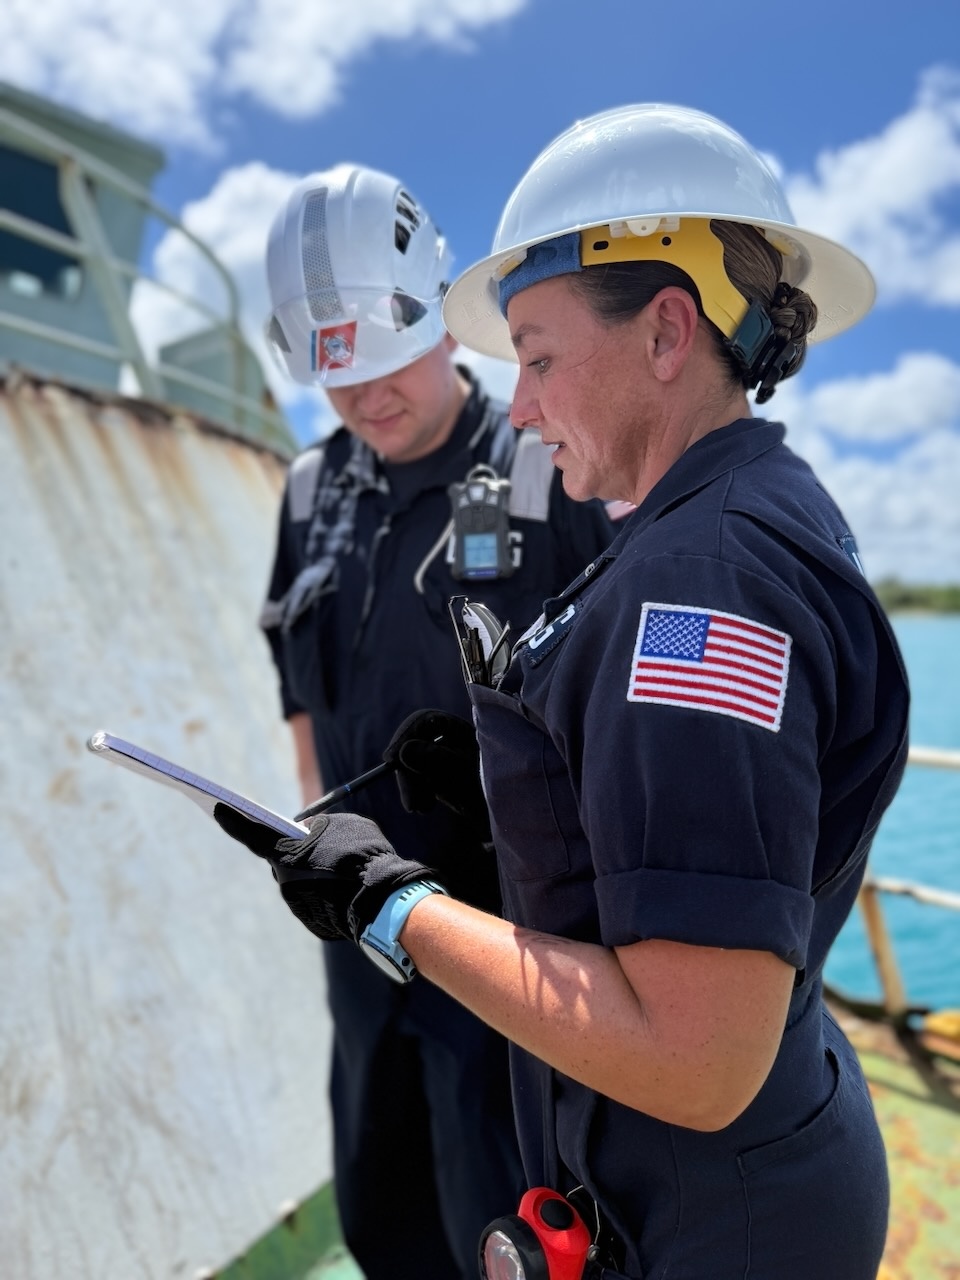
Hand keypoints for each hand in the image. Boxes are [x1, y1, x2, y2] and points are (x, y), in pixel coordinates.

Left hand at [213, 805, 434, 942]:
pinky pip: (316, 900)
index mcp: (284, 853)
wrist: (382, 902)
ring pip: (302, 881)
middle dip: (297, 852)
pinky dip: (328, 892)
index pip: (252, 833)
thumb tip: (308, 831)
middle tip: (323, 844)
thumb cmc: (361, 855)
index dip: (234, 820)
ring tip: (347, 868)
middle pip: (283, 860)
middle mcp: (284, 881)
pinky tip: (350, 888)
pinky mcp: (313, 923)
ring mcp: (298, 906)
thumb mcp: (343, 825)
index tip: (217, 809)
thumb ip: (319, 825)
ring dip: (316, 872)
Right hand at [382, 709, 489, 834]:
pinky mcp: (436, 775)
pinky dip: (415, 791)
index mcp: (459, 728)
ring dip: (410, 785)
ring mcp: (440, 756)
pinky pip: (415, 778)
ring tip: (421, 809)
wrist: (511, 817)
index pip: (425, 721)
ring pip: (410, 762)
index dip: (405, 736)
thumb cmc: (497, 791)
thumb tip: (404, 750)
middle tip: (410, 804)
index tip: (390, 759)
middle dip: (406, 771)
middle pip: (412, 742)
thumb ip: (437, 761)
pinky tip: (424, 807)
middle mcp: (448, 738)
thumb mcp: (467, 776)